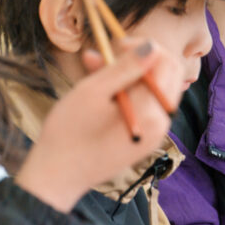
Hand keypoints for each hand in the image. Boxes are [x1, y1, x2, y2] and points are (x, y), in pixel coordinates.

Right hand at [15, 39, 182, 211]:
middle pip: (165, 76)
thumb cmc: (69, 133)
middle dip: (138, 59)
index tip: (116, 46)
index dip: (145, 47)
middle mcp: (161, 125)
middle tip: (104, 56)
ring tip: (93, 68)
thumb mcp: (94, 92)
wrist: (56, 178)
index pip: (168, 63)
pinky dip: (127, 92)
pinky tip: (100, 88)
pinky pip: (144, 106)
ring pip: (153, 89)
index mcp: (153, 113)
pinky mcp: (143, 139)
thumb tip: (152, 46)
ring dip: (129, 74)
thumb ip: (126, 67)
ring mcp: (154, 134)